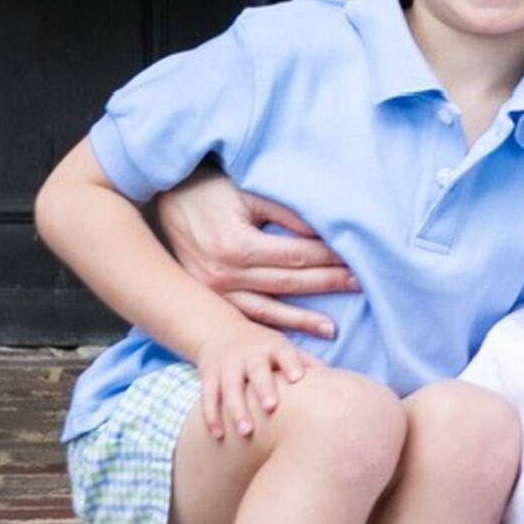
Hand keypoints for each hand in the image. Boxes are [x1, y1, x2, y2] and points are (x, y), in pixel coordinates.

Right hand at [154, 169, 356, 338]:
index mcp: (237, 245)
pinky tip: (291, 334)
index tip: (355, 259)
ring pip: (267, 310)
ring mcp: (215, 289)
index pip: (295, 256)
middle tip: (358, 285)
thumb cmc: (209, 189)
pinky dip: (270, 326)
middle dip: (326, 283)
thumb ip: (285, 214)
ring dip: (301, 320)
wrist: (165, 198)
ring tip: (331, 329)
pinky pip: (244, 316)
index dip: (327, 258)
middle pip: (287, 284)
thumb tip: (323, 233)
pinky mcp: (209, 296)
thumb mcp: (248, 193)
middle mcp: (224, 273)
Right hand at [195, 323, 313, 439]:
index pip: (285, 353)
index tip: (299, 378)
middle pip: (256, 371)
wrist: (219, 330)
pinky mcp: (209, 376)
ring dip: (236, 410)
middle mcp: (249, 355)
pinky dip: (211, 416)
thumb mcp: (285, 348)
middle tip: (271, 407)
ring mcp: (227, 366)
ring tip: (246, 432)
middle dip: (263, 388)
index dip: (291, 363)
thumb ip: (309, 363)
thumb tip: (344, 380)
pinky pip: (208, 397)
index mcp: (273, 347)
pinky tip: (219, 436)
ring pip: (229, 388)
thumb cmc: (264, 348)